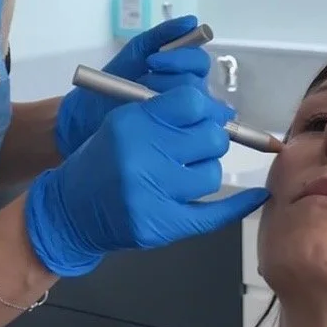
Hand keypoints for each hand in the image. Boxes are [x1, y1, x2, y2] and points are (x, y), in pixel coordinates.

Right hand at [26, 82, 266, 277]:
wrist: (70, 211)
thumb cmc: (100, 162)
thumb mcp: (121, 123)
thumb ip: (163, 113)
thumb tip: (218, 110)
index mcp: (131, 123)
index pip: (191, 102)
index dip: (203, 108)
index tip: (200, 115)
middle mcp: (142, 156)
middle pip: (209, 137)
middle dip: (208, 138)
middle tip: (194, 145)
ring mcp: (152, 194)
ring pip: (211, 173)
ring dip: (204, 170)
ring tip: (183, 173)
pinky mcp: (161, 225)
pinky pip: (213, 214)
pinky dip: (238, 205)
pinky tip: (256, 196)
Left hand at [54, 15, 211, 158]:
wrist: (89, 112)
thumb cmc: (115, 80)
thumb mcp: (137, 51)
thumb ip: (162, 35)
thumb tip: (191, 21)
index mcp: (183, 68)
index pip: (199, 60)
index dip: (180, 59)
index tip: (152, 61)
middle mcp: (190, 90)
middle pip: (198, 82)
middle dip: (170, 80)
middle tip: (144, 82)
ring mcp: (186, 113)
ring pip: (196, 104)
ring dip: (169, 99)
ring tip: (143, 100)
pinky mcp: (179, 133)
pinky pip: (193, 125)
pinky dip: (179, 119)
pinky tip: (161, 117)